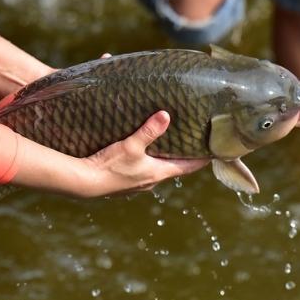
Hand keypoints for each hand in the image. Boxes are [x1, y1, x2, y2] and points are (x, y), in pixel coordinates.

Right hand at [77, 111, 208, 196]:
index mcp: (158, 173)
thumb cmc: (110, 166)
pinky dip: (147, 162)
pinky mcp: (124, 183)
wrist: (85, 183)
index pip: (188, 167)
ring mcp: (137, 184)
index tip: (214, 152)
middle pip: (174, 168)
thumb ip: (149, 131)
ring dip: (163, 159)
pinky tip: (140, 154)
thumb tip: (166, 115)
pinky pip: (142, 171)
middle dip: (182, 156)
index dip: (201, 159)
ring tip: (167, 144)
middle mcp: (151, 181)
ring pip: (157, 170)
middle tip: (191, 142)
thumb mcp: (131, 145)